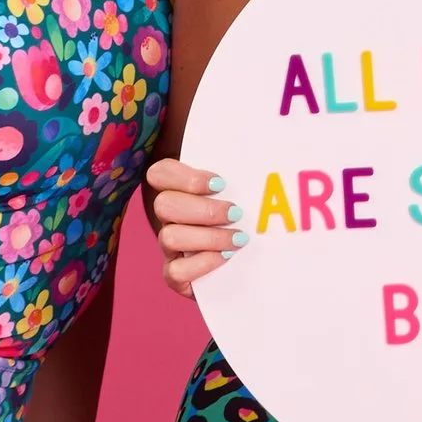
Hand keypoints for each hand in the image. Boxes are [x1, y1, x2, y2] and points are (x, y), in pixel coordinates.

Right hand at [144, 156, 246, 296]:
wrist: (257, 261)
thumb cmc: (248, 214)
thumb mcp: (243, 187)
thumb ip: (240, 168)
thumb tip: (261, 144)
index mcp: (178, 190)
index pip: (160, 174)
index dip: (185, 177)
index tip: (220, 183)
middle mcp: (169, 218)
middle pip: (164, 205)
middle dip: (204, 209)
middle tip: (236, 213)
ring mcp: (170, 247)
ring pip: (168, 237)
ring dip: (209, 237)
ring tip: (239, 239)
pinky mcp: (176, 276)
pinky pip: (174, 272)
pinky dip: (201, 264)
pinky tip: (226, 258)